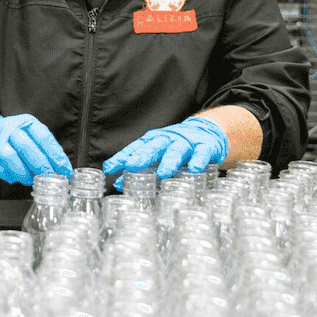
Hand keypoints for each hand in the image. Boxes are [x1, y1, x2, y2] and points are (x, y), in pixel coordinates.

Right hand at [0, 112, 73, 185]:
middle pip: (27, 147)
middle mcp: (10, 130)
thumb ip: (45, 149)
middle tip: (51, 178)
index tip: (65, 170)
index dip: (56, 156)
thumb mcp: (31, 134)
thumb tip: (62, 169)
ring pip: (12, 159)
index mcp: (26, 123)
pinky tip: (19, 177)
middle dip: (41, 166)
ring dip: (25, 173)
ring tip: (33, 179)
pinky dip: (13, 177)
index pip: (44, 138)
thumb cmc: (14, 136)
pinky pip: (2, 170)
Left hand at [102, 115, 228, 185]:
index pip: (135, 148)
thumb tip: (118, 184)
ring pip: (177, 150)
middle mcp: (168, 139)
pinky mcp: (206, 147)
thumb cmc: (176, 148)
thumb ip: (141, 170)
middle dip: (142, 156)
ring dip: (169, 161)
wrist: (207, 132)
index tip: (109, 168)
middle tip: (131, 166)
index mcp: (154, 141)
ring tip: (163, 174)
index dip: (121, 157)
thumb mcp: (158, 156)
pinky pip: (202, 153)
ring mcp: (187, 143)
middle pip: (153, 146)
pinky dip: (199, 161)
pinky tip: (195, 170)